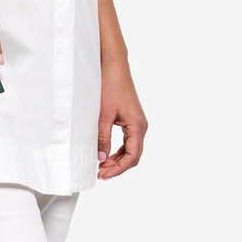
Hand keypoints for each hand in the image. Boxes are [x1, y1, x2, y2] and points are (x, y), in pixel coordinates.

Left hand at [96, 59, 146, 179]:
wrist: (114, 67)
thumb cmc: (110, 86)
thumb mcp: (103, 115)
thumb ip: (102, 138)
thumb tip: (101, 159)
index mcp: (137, 126)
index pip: (132, 156)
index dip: (118, 169)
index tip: (103, 174)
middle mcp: (141, 126)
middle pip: (133, 156)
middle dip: (118, 167)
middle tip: (100, 173)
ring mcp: (137, 123)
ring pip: (131, 150)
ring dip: (118, 160)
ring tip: (102, 166)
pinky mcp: (131, 119)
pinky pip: (128, 141)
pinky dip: (118, 150)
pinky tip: (107, 154)